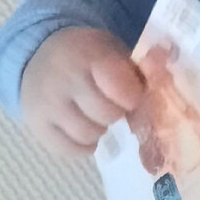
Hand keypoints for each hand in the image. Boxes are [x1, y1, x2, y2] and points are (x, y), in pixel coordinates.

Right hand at [19, 27, 145, 158]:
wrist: (37, 56)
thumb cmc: (86, 56)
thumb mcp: (110, 49)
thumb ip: (135, 69)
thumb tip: (163, 92)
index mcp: (89, 55)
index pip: (120, 88)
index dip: (132, 96)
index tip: (132, 95)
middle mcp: (64, 80)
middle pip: (107, 115)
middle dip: (116, 112)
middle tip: (113, 105)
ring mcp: (47, 105)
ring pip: (89, 135)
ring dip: (100, 129)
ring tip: (96, 115)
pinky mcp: (36, 126)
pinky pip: (70, 150)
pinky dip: (83, 144)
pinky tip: (83, 127)